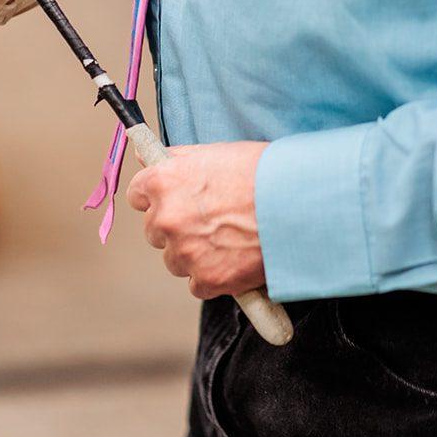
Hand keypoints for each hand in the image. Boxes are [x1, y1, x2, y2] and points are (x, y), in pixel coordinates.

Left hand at [126, 140, 268, 299]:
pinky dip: (214, 277)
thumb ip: (177, 159)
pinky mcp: (207, 279)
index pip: (137, 194)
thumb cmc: (262, 171)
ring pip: (175, 260)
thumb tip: (145, 155)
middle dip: (177, 228)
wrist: (298, 203)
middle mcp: (166, 218)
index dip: (157, 197)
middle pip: (155, 231)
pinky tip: (235, 259)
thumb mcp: (214, 152)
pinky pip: (198, 284)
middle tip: (210, 220)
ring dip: (194, 254)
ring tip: (229, 239)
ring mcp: (185, 252)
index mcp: (163, 182)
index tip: (172, 200)